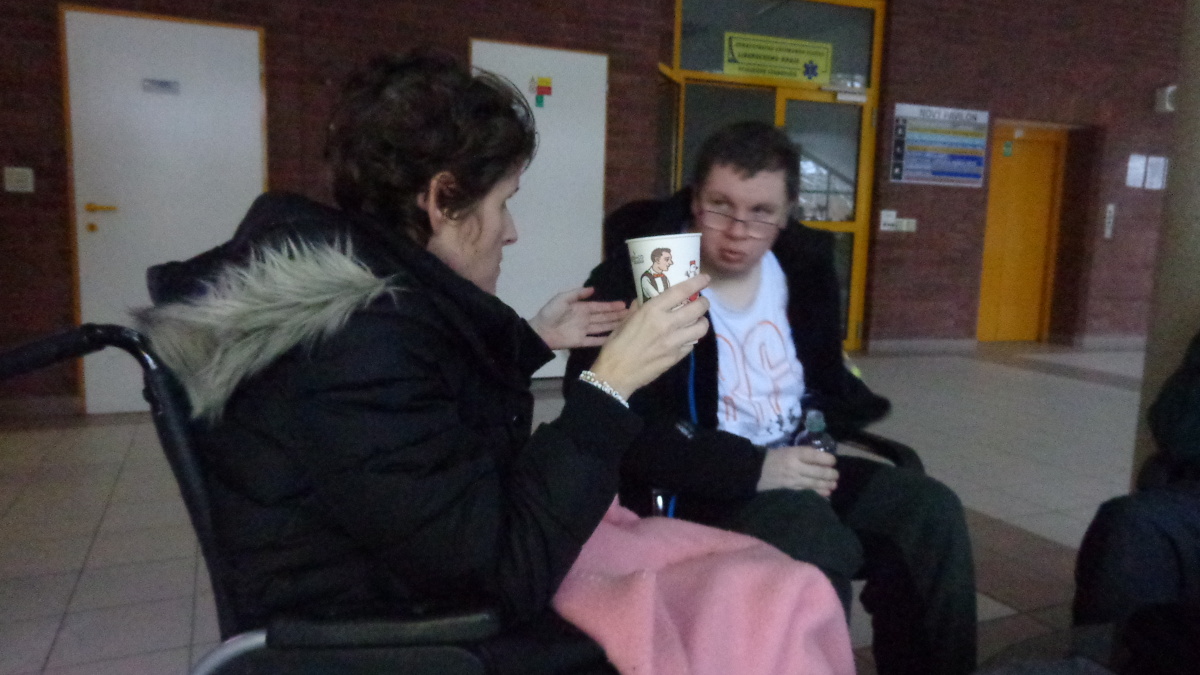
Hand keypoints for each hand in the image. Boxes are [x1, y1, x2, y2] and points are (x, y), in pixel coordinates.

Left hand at [530, 287, 628, 349]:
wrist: (540, 331)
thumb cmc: (550, 312)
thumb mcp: (562, 298)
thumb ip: (577, 294)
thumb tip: (593, 289)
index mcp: (581, 308)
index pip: (600, 307)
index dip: (611, 306)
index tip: (624, 304)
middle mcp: (585, 319)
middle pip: (604, 317)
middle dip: (617, 315)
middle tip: (632, 314)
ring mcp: (584, 331)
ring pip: (602, 328)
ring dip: (614, 326)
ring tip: (627, 324)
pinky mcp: (581, 342)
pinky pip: (594, 340)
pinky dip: (604, 340)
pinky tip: (614, 339)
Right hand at [588, 275, 709, 398]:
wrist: (616, 373)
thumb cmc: (617, 344)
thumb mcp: (626, 320)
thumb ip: (639, 307)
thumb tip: (646, 298)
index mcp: (652, 311)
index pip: (682, 291)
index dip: (697, 282)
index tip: (705, 278)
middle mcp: (667, 324)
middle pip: (698, 308)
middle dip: (703, 302)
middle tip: (701, 302)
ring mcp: (674, 342)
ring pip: (701, 327)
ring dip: (702, 321)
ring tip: (697, 320)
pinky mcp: (677, 357)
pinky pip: (692, 344)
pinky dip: (692, 338)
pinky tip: (686, 337)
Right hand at [757, 445, 838, 496]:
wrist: (756, 471)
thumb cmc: (774, 457)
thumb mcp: (788, 450)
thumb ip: (804, 454)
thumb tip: (823, 458)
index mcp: (793, 453)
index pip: (813, 456)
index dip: (826, 459)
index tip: (833, 461)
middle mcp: (795, 466)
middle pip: (817, 471)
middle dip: (830, 474)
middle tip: (836, 475)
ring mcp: (793, 479)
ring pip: (815, 483)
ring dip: (827, 484)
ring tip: (834, 485)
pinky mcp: (791, 489)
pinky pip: (808, 491)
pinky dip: (818, 493)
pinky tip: (826, 493)